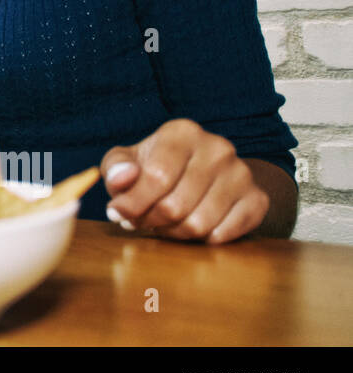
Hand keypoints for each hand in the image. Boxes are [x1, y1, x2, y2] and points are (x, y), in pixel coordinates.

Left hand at [102, 118, 269, 243]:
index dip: (132, 202)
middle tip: (140, 221)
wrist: (203, 173)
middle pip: (175, 205)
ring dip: (172, 233)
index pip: (156, 177)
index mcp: (183, 133)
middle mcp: (217, 148)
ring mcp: (241, 173)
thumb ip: (116, 167)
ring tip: (162, 223)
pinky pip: (224, 235)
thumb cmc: (156, 166)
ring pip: (198, 224)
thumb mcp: (127, 160)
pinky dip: (200, 239)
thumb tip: (122, 178)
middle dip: (150, 220)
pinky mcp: (257, 199)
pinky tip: (189, 227)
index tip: (118, 212)